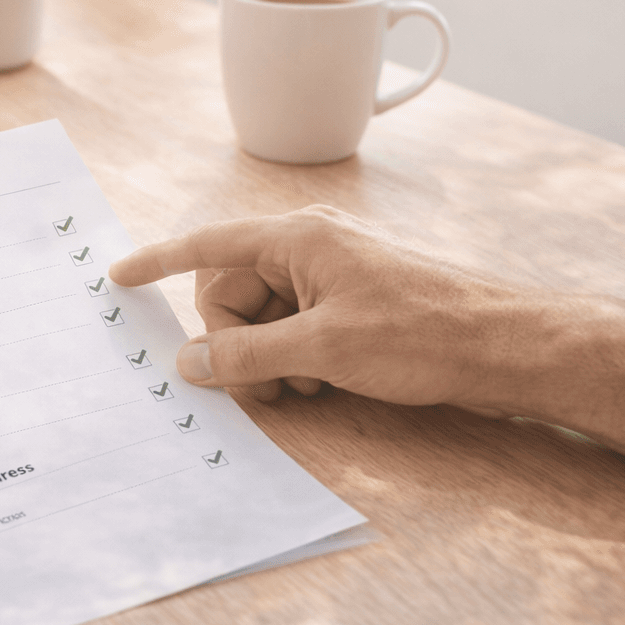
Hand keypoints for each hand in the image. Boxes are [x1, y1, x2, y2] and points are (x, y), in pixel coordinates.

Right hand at [111, 206, 624, 504]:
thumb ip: (246, 356)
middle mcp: (307, 249)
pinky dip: (294, 361)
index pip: (206, 244)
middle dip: (234, 342)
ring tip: (307, 385)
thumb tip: (188, 364)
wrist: (507, 347)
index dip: (157, 262)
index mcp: (295, 239)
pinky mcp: (347, 307)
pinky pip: (291, 331)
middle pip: (229, 294)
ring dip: (268, 360)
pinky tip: (323, 384)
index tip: (116, 279)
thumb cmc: (421, 334)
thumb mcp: (322, 350)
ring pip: (260, 321)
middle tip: (265, 384)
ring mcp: (329, 278)